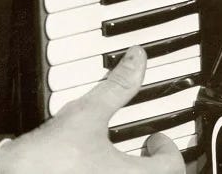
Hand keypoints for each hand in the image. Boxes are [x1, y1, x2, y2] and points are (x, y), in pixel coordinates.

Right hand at [0, 45, 185, 173]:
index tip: (155, 137)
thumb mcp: (86, 113)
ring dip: (135, 173)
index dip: (167, 148)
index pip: (173, 166)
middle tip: (143, 147)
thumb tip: (137, 58)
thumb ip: (118, 86)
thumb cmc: (48, 160)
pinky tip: (95, 170)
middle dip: (155, 165)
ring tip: (120, 159)